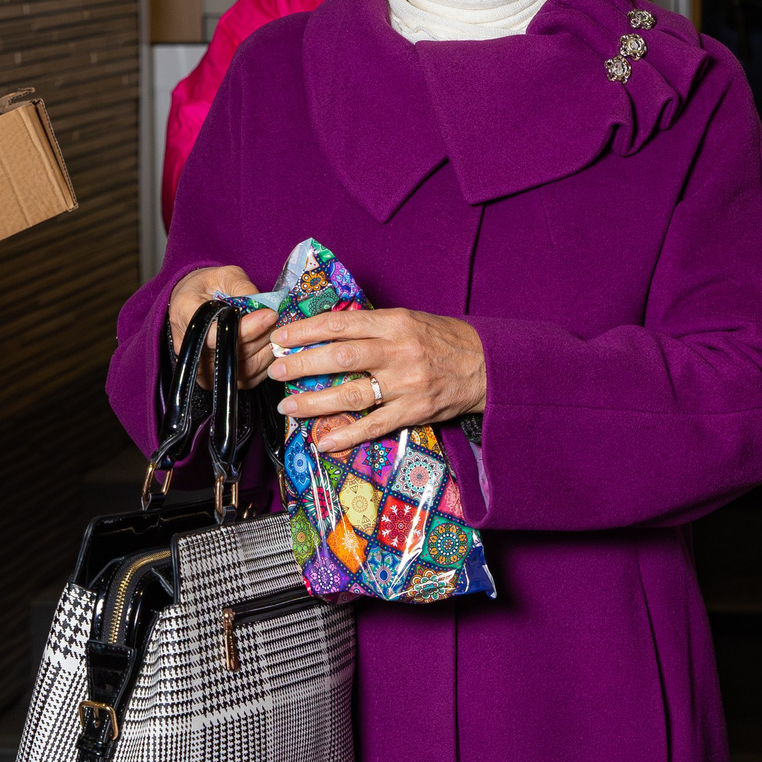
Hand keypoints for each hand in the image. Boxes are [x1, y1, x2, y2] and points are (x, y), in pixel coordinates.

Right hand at [166, 265, 279, 387]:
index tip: (270, 314)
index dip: (248, 328)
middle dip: (262, 336)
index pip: (217, 334)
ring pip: (242, 369)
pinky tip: (270, 345)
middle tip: (280, 321)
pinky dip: (264, 363)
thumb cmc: (208, 285)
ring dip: (266, 350)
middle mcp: (189, 346)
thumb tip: (265, 306)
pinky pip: (247, 379)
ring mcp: (201, 367)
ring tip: (277, 331)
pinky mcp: (217, 379)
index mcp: (186, 314)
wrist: (194, 301)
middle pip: (232, 353)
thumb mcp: (226, 275)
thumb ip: (243, 288)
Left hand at [268, 306, 487, 455]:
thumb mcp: (409, 319)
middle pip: (340, 356)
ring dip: (314, 401)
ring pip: (352, 393)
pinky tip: (323, 441)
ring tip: (288, 406)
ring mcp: (406, 384)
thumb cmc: (444, 339)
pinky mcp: (415, 411)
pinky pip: (374, 426)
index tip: (280, 337)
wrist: (488, 365)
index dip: (305, 330)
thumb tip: (327, 332)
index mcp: (394, 322)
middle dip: (301, 363)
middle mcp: (398, 351)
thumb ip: (372, 326)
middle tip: (274, 369)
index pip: (340, 323)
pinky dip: (346, 435)